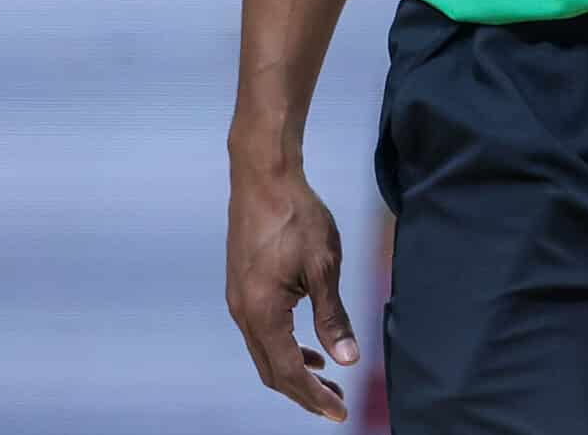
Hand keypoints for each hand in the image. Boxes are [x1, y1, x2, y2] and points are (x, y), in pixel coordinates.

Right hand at [225, 163, 360, 421]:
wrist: (263, 176)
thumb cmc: (296, 215)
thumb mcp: (324, 266)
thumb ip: (333, 317)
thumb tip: (349, 360)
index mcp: (261, 312)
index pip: (288, 372)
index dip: (313, 397)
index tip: (339, 412)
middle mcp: (243, 312)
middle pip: (271, 370)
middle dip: (303, 392)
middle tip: (336, 403)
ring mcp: (239, 299)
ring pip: (265, 352)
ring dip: (294, 370)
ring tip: (326, 380)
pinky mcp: (242, 286)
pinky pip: (261, 332)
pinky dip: (284, 347)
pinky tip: (308, 345)